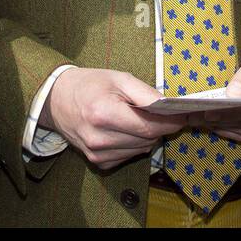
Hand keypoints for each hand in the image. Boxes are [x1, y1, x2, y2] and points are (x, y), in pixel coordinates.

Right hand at [42, 68, 186, 169]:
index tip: (183, 115)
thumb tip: (170, 107)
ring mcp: (97, 154)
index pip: (148, 127)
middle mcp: (99, 138)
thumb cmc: (89, 85)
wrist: (57, 100)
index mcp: (103, 114)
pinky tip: (123, 129)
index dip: (170, 122)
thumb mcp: (119, 78)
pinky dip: (133, 143)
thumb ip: (146, 93)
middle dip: (159, 126)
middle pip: (147, 139)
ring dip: (146, 135)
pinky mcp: (98, 162)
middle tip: (159, 112)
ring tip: (134, 117)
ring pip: (141, 149)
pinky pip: (129, 155)